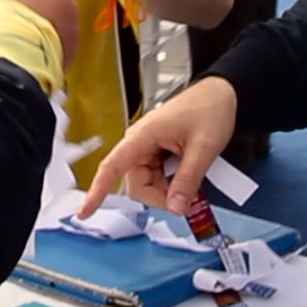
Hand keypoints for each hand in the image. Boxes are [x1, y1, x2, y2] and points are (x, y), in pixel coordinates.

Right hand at [0, 0, 79, 65]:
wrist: (4, 62)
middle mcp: (67, 1)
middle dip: (36, 0)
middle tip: (13, 10)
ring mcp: (72, 28)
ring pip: (59, 19)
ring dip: (43, 24)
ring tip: (19, 35)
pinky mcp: (71, 52)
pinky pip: (60, 44)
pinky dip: (47, 46)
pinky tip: (27, 51)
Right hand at [81, 76, 237, 217]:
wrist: (221, 95)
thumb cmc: (210, 108)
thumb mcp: (203, 148)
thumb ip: (188, 180)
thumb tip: (176, 207)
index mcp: (143, 135)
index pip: (113, 166)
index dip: (97, 191)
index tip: (85, 211)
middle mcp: (139, 142)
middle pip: (136, 185)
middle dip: (161, 196)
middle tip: (188, 196)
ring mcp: (147, 148)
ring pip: (147, 184)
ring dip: (168, 190)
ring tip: (191, 176)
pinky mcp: (156, 153)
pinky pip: (156, 178)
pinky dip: (171, 183)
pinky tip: (185, 172)